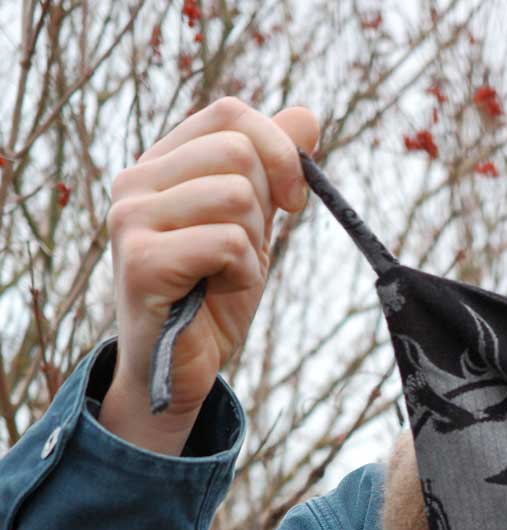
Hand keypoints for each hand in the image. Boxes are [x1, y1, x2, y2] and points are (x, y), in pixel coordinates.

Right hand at [101, 97, 318, 451]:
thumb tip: (308, 115)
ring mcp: (131, 219)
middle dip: (265, 208)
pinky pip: (226, 242)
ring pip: (236, 196)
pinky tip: (217, 293)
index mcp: (161, 164)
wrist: (183, 370)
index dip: (278, 150)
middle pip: (239, 152)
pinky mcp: (140, 262)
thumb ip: (273, 170)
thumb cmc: (214, 298)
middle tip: (245, 252)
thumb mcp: (254, 226)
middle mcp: (135, 181)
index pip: (230, 115)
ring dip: (252, 247)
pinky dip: (242, 274)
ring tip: (224, 276)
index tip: (291, 200)